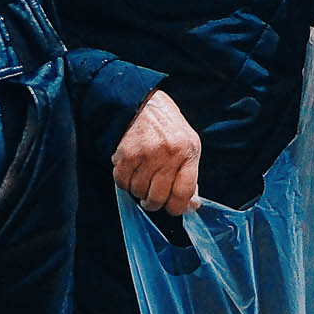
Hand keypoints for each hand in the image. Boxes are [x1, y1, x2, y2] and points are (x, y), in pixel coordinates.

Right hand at [112, 93, 200, 213]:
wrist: (143, 103)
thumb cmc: (168, 127)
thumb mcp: (188, 145)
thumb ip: (190, 176)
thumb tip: (192, 205)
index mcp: (188, 151)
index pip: (184, 191)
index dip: (177, 207)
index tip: (172, 209)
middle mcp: (169, 153)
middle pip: (159, 196)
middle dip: (154, 203)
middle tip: (152, 199)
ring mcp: (146, 153)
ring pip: (139, 191)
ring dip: (138, 192)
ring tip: (142, 179)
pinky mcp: (126, 153)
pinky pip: (122, 182)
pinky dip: (125, 183)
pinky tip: (130, 172)